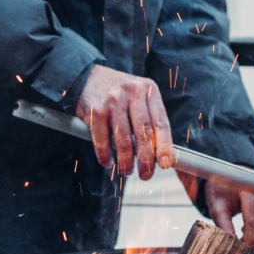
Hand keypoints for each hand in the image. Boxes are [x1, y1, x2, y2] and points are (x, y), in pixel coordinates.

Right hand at [76, 65, 172, 180]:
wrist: (87, 78)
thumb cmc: (119, 93)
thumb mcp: (139, 97)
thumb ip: (149, 119)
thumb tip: (159, 154)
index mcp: (149, 90)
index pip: (161, 122)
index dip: (165, 146)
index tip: (165, 163)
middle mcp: (133, 92)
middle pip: (144, 133)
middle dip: (146, 159)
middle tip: (146, 175)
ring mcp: (113, 100)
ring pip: (123, 140)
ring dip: (125, 161)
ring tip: (127, 170)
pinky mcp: (95, 110)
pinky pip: (102, 140)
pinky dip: (105, 156)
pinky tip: (107, 162)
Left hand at [177, 171, 253, 248]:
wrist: (231, 177)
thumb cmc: (222, 189)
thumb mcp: (216, 206)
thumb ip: (223, 225)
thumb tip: (232, 245)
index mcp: (248, 186)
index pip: (253, 218)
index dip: (249, 237)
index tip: (242, 248)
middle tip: (246, 247)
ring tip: (249, 237)